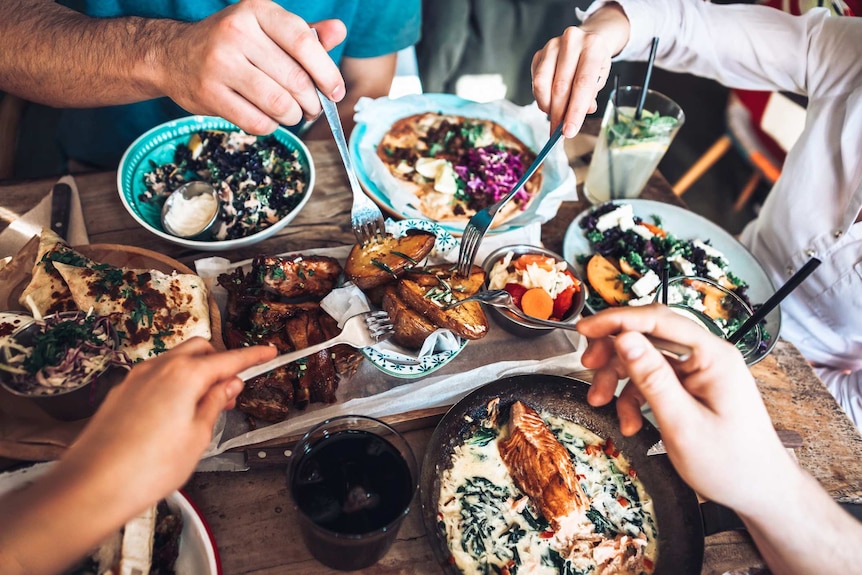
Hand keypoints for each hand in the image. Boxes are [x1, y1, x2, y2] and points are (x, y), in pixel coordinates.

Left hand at [59, 338, 276, 509]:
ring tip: (205, 406)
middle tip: (232, 389)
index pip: (228, 359)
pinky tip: (176, 412)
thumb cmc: (148, 467)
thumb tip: (229, 385)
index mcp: (184, 375)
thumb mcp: (198, 437)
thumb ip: (215, 404)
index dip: (252, 356)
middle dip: (220, 361)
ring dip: (196, 373)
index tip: (269, 352)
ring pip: (175, 360)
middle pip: (200, 349)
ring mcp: (136, 378)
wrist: (93, 486)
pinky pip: (156, 376)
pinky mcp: (121, 392)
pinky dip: (174, 383)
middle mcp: (159, 368)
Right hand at [158, 0, 346, 134]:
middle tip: (313, 109)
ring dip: (294, 117)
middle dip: (312, 102)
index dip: (327, 72)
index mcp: (256, 10)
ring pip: (279, 104)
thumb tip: (339, 30)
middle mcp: (236, 32)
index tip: (336, 92)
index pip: (303, 42)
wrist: (173, 56)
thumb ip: (305, 33)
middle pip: (295, 79)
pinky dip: (271, 126)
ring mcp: (220, 64)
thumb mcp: (267, 28)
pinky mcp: (209, 94)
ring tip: (293, 114)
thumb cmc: (233, 44)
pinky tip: (269, 118)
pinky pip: (257, 122)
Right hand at [532, 27, 610, 136]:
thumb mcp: (600, 77)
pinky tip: (550, 103)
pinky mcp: (539, 54)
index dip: (575, 111)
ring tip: (554, 117)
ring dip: (547, 107)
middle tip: (559, 132)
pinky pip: (535, 82)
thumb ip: (590, 95)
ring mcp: (552, 46)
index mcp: (592, 46)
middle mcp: (571, 42)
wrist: (586, 39)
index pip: (582, 84)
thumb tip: (577, 116)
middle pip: (561, 86)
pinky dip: (541, 98)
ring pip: (542, 84)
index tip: (569, 131)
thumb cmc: (593, 62)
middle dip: (559, 114)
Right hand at [577, 304, 792, 509]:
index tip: (584, 327)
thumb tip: (624, 339)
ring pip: (644, 358)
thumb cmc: (732, 464)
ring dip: (618, 378)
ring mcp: (698, 372)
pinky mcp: (690, 387)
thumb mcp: (683, 424)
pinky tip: (629, 422)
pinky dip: (633, 398)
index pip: (658, 319)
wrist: (760, 492)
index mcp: (713, 356)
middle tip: (587, 365)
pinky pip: (652, 380)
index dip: (616, 320)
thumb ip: (652, 378)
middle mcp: (706, 356)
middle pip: (647, 334)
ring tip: (600, 403)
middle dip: (613, 350)